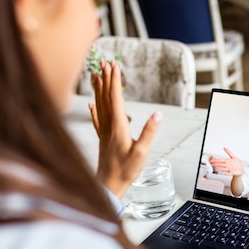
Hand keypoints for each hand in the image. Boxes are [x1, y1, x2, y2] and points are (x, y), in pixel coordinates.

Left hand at [89, 60, 160, 196]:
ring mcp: (104, 132)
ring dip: (99, 89)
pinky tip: (91, 103)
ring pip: (99, 105)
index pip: (116, 98)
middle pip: (106, 98)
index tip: (114, 66)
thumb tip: (157, 115)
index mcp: (118, 127)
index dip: (115, 81)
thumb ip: (149, 132)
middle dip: (106, 79)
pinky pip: (96, 119)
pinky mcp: (102, 139)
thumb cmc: (125, 171)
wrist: (108, 185)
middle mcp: (108, 126)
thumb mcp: (142, 152)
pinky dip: (94, 109)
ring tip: (96, 75)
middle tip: (106, 63)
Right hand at [209, 148, 243, 175]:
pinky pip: (230, 173)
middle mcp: (227, 165)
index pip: (220, 160)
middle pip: (221, 164)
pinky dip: (227, 173)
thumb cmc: (237, 163)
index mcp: (227, 161)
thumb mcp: (233, 157)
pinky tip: (225, 174)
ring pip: (224, 169)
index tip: (211, 161)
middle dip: (217, 164)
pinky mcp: (232, 172)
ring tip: (217, 169)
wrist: (241, 169)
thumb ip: (229, 152)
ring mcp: (229, 169)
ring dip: (220, 169)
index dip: (215, 160)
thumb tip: (224, 148)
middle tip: (212, 165)